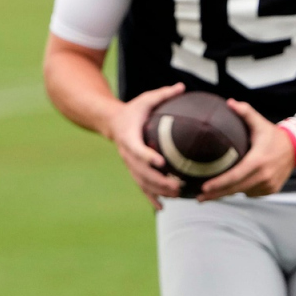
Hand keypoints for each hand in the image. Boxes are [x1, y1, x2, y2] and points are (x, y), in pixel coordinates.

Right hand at [104, 83, 185, 209]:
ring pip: (141, 181)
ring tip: (177, 195)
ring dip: (158, 191)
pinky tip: (162, 208)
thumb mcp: (146, 99)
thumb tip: (182, 87)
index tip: (161, 162)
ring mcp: (129, 163)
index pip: (136, 148)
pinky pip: (141, 186)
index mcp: (129, 135)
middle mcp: (126, 153)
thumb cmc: (134, 110)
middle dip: (158, 180)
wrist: (112, 122)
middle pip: (140, 171)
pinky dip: (150, 198)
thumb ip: (163, 94)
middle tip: (177, 185)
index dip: (147, 156)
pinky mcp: (132, 170)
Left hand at [198, 100, 295, 200]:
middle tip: (199, 198)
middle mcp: (264, 176)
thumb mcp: (259, 122)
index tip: (203, 188)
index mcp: (258, 161)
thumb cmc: (273, 135)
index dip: (219, 183)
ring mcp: (269, 185)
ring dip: (227, 193)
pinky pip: (251, 193)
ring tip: (210, 195)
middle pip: (236, 189)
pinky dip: (241, 190)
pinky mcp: (271, 190)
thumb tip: (229, 102)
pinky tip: (230, 189)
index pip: (235, 176)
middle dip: (216, 195)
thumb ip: (245, 111)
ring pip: (242, 192)